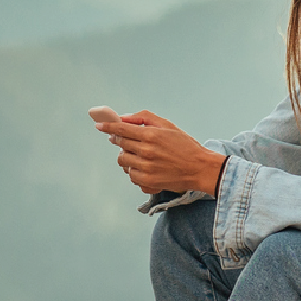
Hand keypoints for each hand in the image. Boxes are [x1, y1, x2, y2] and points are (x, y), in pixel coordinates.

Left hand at [95, 110, 226, 195]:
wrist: (200, 169)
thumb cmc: (185, 145)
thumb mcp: (168, 126)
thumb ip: (145, 118)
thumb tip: (124, 118)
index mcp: (151, 136)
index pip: (121, 130)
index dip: (108, 127)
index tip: (100, 126)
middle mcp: (146, 152)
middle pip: (120, 145)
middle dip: (118, 141)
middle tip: (123, 140)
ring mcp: (146, 169)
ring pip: (122, 161)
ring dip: (126, 157)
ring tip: (137, 155)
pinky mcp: (148, 182)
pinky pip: (130, 175)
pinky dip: (134, 171)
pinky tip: (144, 167)